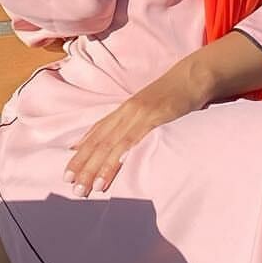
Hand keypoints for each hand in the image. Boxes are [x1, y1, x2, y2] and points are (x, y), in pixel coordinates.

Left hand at [66, 60, 208, 195]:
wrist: (193, 75)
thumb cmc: (173, 95)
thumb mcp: (149, 109)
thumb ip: (134, 124)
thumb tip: (123, 147)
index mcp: (123, 111)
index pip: (95, 135)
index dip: (80, 155)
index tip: (68, 174)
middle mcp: (126, 112)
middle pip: (99, 142)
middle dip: (84, 166)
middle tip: (73, 186)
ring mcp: (139, 113)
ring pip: (113, 143)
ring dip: (100, 166)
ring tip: (90, 186)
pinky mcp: (155, 115)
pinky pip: (136, 137)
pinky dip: (124, 153)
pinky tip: (116, 166)